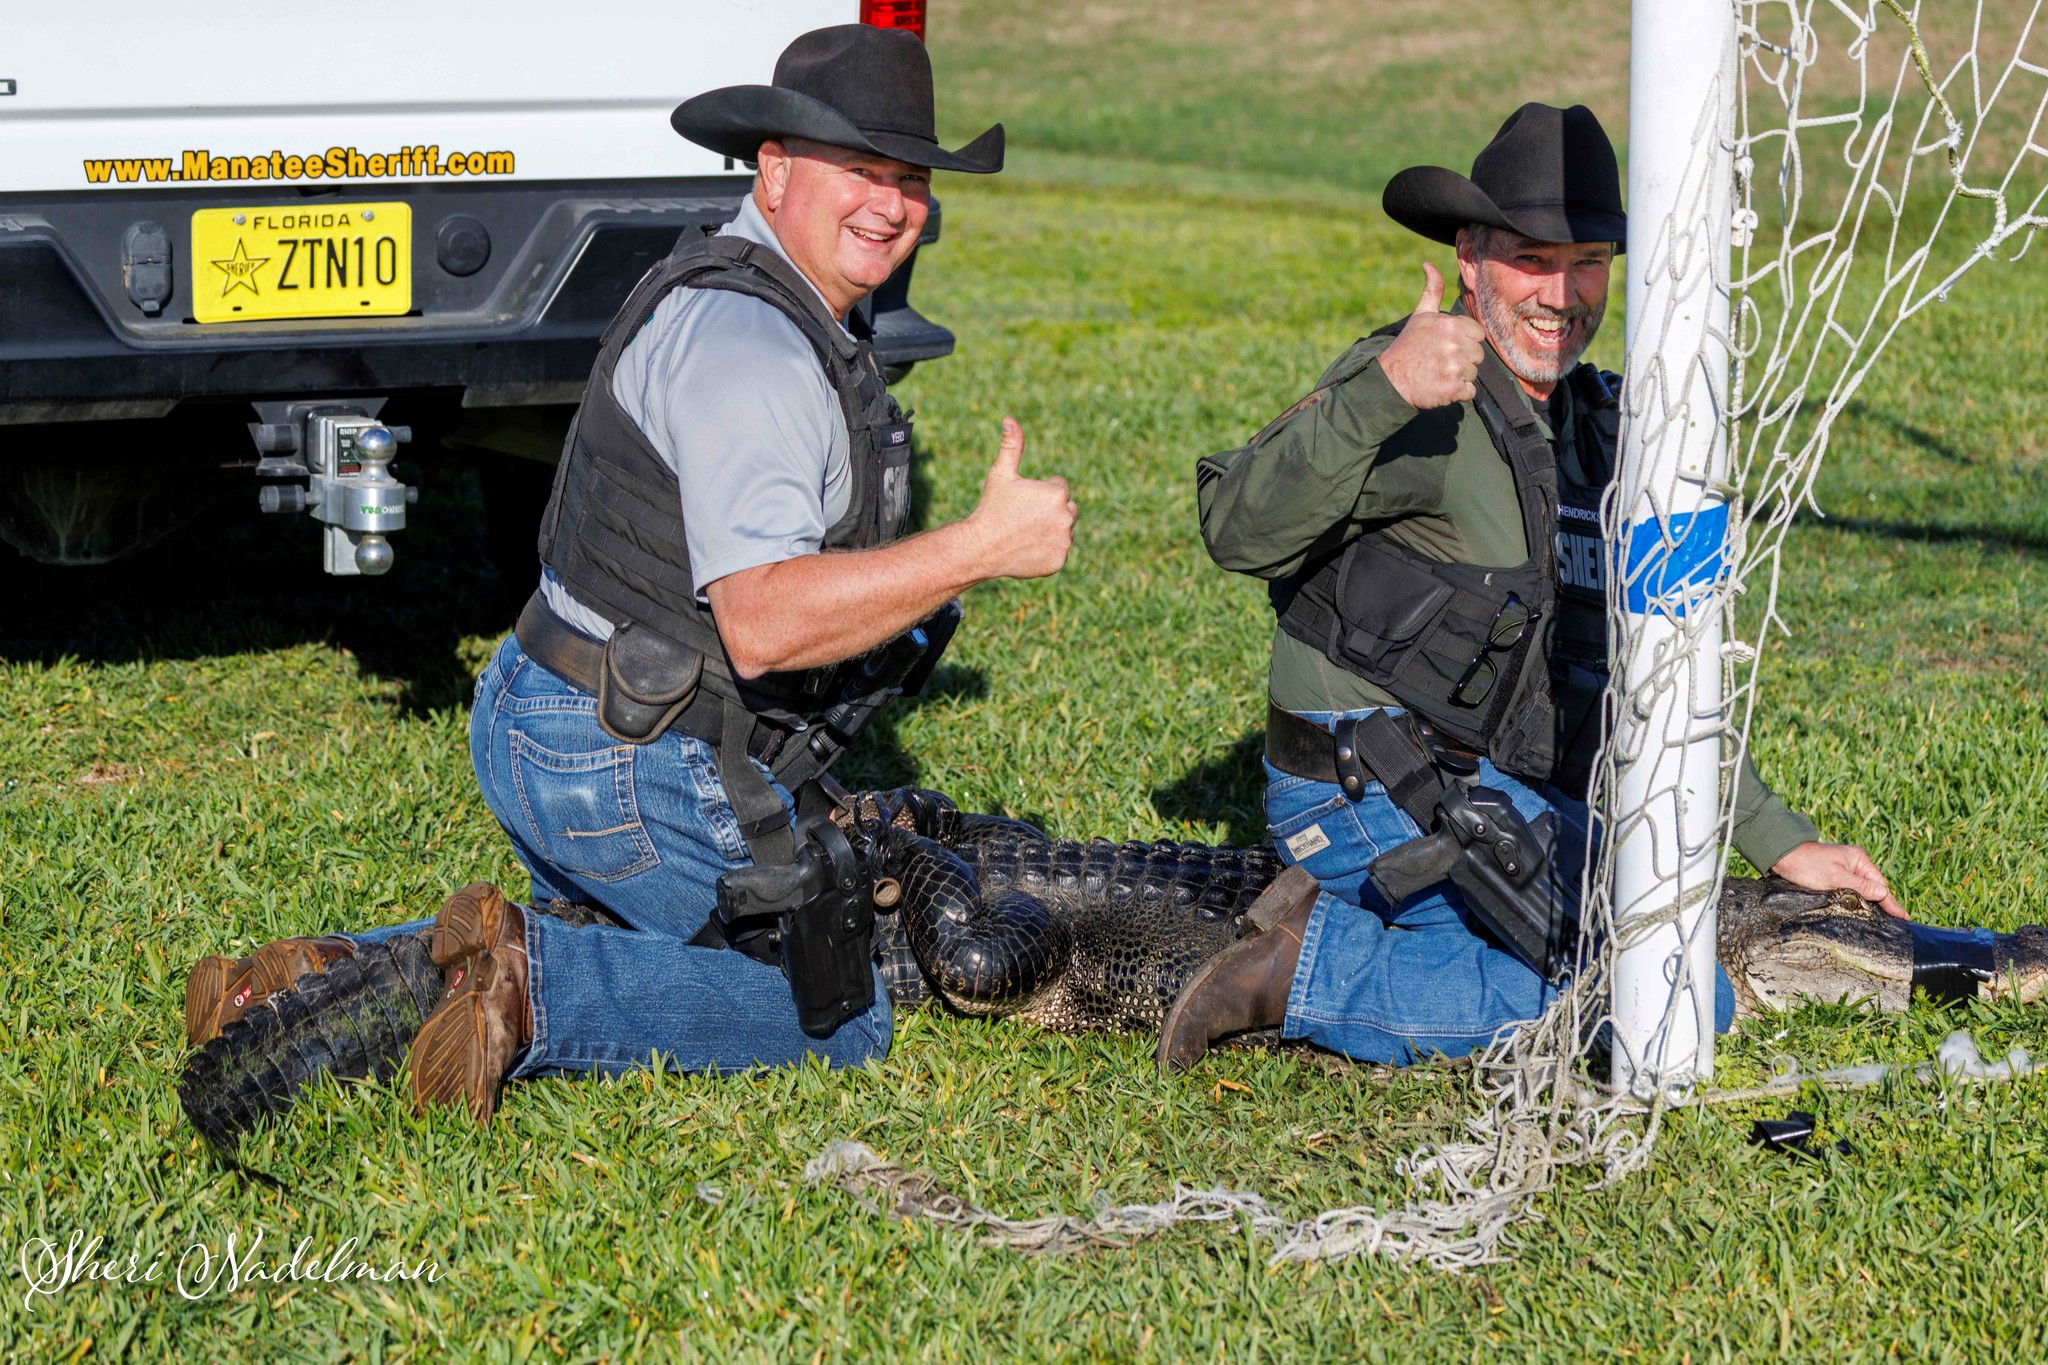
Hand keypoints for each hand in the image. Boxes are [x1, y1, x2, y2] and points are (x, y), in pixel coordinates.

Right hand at [966, 417, 1075, 580]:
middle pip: (1068, 509)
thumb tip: (1009, 419)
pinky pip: (1059, 551)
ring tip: (1024, 533)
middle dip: (1050, 511)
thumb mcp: (1001, 474)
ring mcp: (1064, 541)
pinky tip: (1027, 549)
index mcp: (1057, 494)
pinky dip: (1047, 551)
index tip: (1023, 501)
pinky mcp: (1060, 560)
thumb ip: (1011, 446)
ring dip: (1050, 530)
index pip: (1060, 488)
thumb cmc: (991, 507)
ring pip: (1064, 531)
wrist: (981, 547)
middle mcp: (1066, 517)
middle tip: (1024, 518)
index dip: (1040, 493)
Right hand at [1377, 262, 1487, 409]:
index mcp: (1451, 325)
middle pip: (1478, 355)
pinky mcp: (1453, 389)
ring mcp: (1455, 368)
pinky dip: (1458, 393)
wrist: (1390, 380)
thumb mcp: (1420, 315)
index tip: (1445, 346)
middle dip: (1462, 359)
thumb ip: (1432, 289)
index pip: (1477, 335)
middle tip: (1440, 361)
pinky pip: (1470, 392)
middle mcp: (1455, 345)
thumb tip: (1428, 264)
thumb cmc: (1407, 346)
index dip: (1464, 341)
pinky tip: (1441, 386)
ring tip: (1438, 373)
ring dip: (1459, 376)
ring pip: (1474, 373)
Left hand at [1770, 841, 1905, 918]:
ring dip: (1871, 903)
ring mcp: (1845, 869)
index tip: (1904, 917)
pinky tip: (1863, 910)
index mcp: (1859, 860)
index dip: (1891, 903)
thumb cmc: (1807, 865)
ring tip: (1884, 920)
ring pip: (1863, 889)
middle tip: (1896, 924)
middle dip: (1883, 904)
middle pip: (1874, 887)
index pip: (1880, 885)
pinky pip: (1853, 889)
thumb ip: (1859, 886)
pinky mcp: (1835, 875)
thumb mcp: (1834, 877)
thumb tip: (1883, 894)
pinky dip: (1858, 899)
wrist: (1782, 856)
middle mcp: (1855, 863)